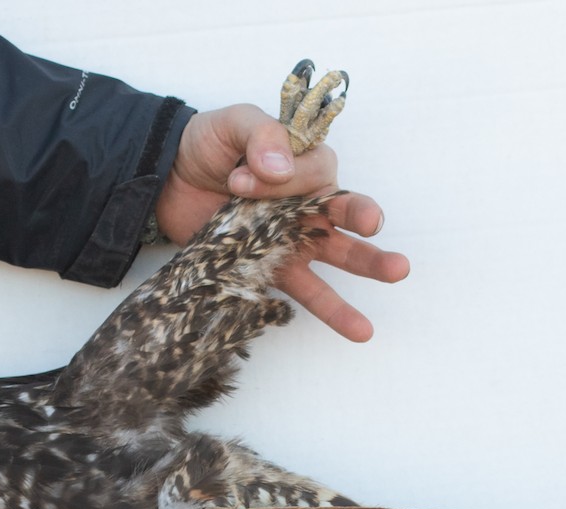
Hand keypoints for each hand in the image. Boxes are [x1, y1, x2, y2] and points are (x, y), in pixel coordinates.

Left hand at [155, 104, 409, 342]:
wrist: (168, 178)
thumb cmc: (208, 145)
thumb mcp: (233, 123)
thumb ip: (261, 135)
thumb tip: (280, 166)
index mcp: (303, 162)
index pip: (318, 172)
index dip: (288, 179)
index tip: (241, 177)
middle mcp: (306, 202)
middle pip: (345, 211)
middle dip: (362, 217)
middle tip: (372, 225)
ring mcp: (290, 238)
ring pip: (336, 254)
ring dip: (367, 266)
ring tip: (397, 273)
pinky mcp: (268, 266)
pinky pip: (303, 290)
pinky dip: (330, 310)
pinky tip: (358, 329)